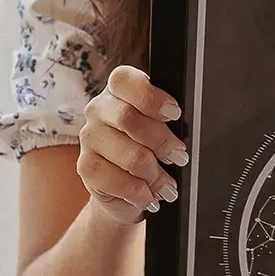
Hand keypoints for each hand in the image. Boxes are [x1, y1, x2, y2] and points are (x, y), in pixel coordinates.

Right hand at [77, 65, 188, 225]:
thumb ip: (168, 122)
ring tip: (166, 185)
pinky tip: (147, 195)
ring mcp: (89, 138)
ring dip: (155, 175)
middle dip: (162, 142)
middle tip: (179, 157)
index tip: (175, 114)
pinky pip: (119, 181)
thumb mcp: (162, 131)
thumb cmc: (149, 152)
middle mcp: (98, 110)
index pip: (124, 81)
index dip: (151, 97)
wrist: (123, 189)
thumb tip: (188, 131)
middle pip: (128, 119)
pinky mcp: (86, 167)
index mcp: (119, 92)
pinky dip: (140, 192)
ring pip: (129, 155)